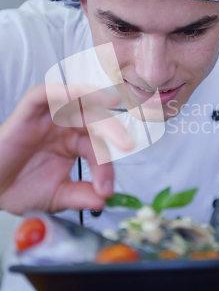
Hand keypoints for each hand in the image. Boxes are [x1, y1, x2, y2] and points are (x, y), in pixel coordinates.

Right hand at [0, 85, 133, 214]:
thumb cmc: (20, 188)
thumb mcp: (58, 195)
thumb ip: (81, 195)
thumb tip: (105, 199)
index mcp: (74, 143)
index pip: (98, 147)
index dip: (106, 166)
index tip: (105, 189)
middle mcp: (65, 126)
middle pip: (95, 119)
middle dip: (113, 129)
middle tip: (126, 144)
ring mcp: (48, 118)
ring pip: (76, 99)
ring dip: (94, 98)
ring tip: (112, 103)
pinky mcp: (29, 112)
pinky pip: (45, 94)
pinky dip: (61, 91)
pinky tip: (77, 95)